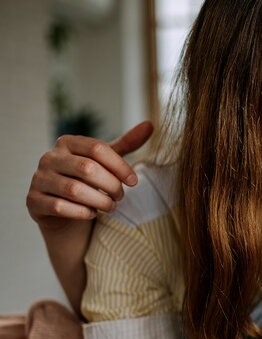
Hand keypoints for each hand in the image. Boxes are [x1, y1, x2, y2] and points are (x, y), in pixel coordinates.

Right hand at [27, 121, 152, 228]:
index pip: (98, 149)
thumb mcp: (107, 162)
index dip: (120, 166)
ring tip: (110, 207)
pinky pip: (60, 207)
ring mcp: (39, 179)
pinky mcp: (33, 201)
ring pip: (74, 189)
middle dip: (111, 186)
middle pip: (88, 168)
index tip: (134, 181)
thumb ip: (127, 144)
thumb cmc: (89, 182)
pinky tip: (92, 214)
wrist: (65, 213)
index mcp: (67, 143)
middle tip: (120, 197)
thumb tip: (150, 125)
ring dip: (100, 201)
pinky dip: (82, 212)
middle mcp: (49, 157)